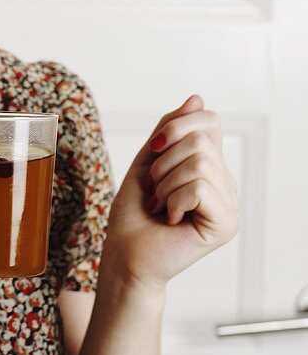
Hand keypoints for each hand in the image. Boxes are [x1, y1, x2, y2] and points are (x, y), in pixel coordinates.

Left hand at [102, 95, 240, 290]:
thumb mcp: (148, 160)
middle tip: (155, 192)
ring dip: (165, 185)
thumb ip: (170, 130)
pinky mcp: (226, 224)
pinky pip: (199, 188)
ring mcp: (230, 205)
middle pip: (201, 141)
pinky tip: (171, 220)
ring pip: (199, 163)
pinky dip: (173, 201)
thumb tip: (197, 99)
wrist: (124, 255)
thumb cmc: (134, 214)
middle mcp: (225, 184)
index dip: (177, 127)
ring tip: (161, 207)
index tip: (154, 150)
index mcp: (210, 167)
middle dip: (163, 164)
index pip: (210, 121)